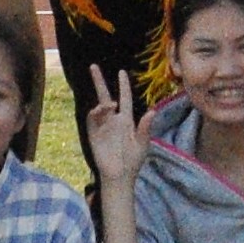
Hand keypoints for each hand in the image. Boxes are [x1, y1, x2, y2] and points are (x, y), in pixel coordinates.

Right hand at [81, 66, 143, 189]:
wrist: (120, 176)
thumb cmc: (133, 160)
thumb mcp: (142, 143)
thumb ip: (145, 128)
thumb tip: (152, 111)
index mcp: (126, 120)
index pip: (124, 98)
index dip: (123, 85)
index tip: (121, 71)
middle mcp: (113, 120)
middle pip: (105, 96)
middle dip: (99, 82)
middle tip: (93, 66)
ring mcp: (102, 126)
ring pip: (99, 108)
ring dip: (103, 103)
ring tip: (111, 104)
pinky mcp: (93, 135)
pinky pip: (91, 120)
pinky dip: (95, 113)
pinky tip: (101, 111)